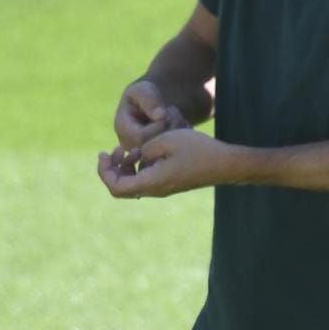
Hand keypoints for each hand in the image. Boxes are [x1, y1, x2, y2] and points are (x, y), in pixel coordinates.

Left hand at [97, 128, 239, 198]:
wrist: (225, 163)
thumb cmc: (198, 149)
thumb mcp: (166, 140)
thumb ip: (144, 148)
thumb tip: (136, 155)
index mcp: (152, 182)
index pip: (116, 187)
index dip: (104, 172)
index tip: (103, 153)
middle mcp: (155, 190)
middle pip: (121, 188)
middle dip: (111, 169)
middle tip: (112, 150)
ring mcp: (162, 188)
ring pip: (132, 184)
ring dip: (124, 167)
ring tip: (127, 149)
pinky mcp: (169, 183)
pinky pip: (144, 179)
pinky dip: (137, 167)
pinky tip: (143, 151)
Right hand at [114, 79, 189, 148]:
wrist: (152, 106)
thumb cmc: (144, 95)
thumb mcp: (143, 90)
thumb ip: (149, 99)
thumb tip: (160, 116)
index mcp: (122, 129)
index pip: (141, 137)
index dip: (158, 125)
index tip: (166, 111)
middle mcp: (130, 145)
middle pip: (154, 147)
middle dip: (170, 128)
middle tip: (175, 113)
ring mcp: (143, 153)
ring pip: (165, 152)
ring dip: (177, 132)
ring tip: (178, 117)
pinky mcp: (157, 156)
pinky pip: (173, 154)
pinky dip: (182, 139)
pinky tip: (181, 126)